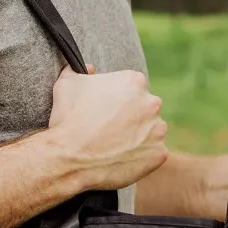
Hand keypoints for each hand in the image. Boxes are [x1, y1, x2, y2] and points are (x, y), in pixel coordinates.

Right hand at [47, 67, 167, 190]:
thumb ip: (81, 71)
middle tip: (111, 129)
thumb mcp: (67, 84)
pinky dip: (141, 157)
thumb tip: (89, 68)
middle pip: (145, 109)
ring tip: (115, 146)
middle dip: (132, 117)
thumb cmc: (68, 118)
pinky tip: (122, 159)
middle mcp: (152, 103)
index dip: (119, 100)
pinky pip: (153, 154)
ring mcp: (158, 130)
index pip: (133, 88)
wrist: (70, 157)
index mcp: (135, 81)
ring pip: (151, 131)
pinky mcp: (159, 153)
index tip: (107, 111)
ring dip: (139, 136)